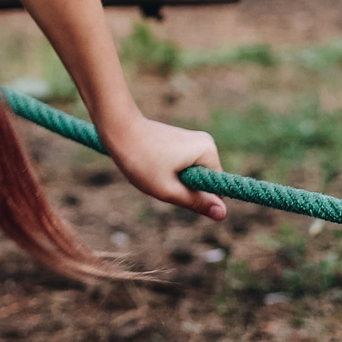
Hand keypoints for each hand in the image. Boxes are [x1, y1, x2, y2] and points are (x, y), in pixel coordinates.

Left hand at [108, 116, 227, 221]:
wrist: (118, 128)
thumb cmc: (141, 160)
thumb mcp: (168, 189)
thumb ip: (197, 202)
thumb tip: (223, 214)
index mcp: (208, 151)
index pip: (215, 188)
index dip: (196, 197)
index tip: (173, 189)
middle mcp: (206, 142)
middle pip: (203, 181)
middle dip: (183, 187)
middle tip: (161, 180)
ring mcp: (193, 140)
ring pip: (191, 174)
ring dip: (174, 180)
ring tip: (155, 170)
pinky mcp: (181, 140)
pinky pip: (182, 165)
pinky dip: (168, 171)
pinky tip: (152, 163)